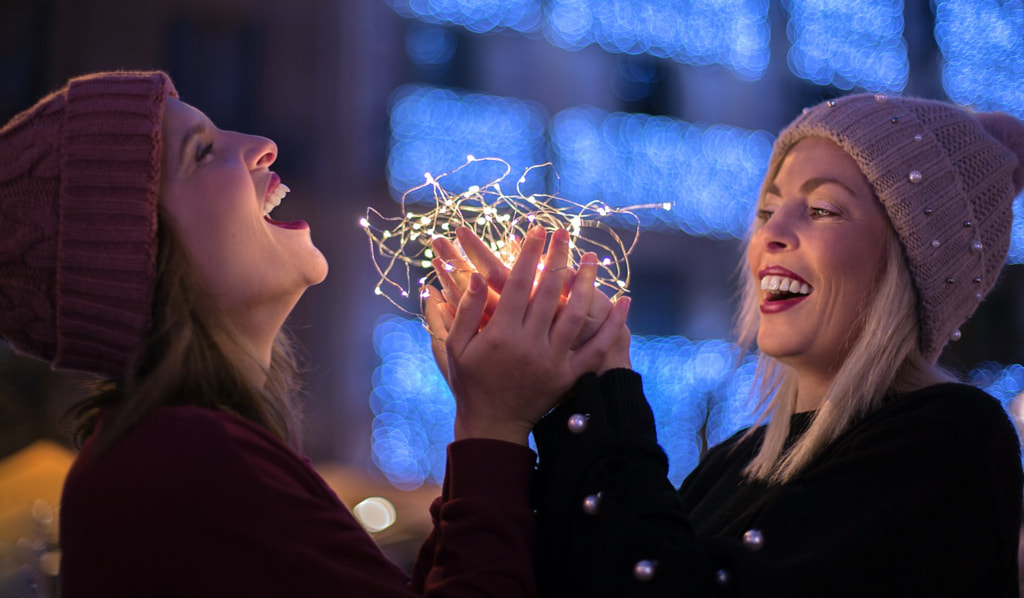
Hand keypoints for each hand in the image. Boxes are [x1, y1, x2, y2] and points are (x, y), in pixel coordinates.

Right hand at [428, 226, 631, 371]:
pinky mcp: (569, 374)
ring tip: (591, 258)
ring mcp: (552, 359)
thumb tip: (475, 276)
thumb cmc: (470, 382)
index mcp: (500, 333)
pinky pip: (596, 347)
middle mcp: (529, 343)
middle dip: (558, 258)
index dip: (529, 254)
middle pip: (549, 291)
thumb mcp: (456, 348)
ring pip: (575, 313)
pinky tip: (624, 301)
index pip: (517, 283)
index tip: (538, 231)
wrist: (493, 425)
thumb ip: (463, 312)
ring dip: (586, 283)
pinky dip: (612, 324)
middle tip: (565, 233)